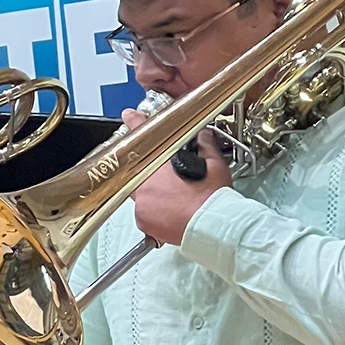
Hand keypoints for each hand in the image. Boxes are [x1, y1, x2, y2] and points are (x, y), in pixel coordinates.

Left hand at [123, 109, 232, 245]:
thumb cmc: (213, 199)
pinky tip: (171, 212)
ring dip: (154, 193)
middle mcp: (144, 185)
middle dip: (152, 171)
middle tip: (171, 179)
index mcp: (158, 166)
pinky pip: (144, 213)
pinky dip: (154, 212)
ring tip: (176, 199)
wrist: (213, 227)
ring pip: (142, 193)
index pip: (143, 138)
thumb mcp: (214, 165)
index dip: (135, 124)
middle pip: (140, 170)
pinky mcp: (144, 222)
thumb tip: (203, 136)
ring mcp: (142, 204)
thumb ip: (205, 146)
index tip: (130, 117)